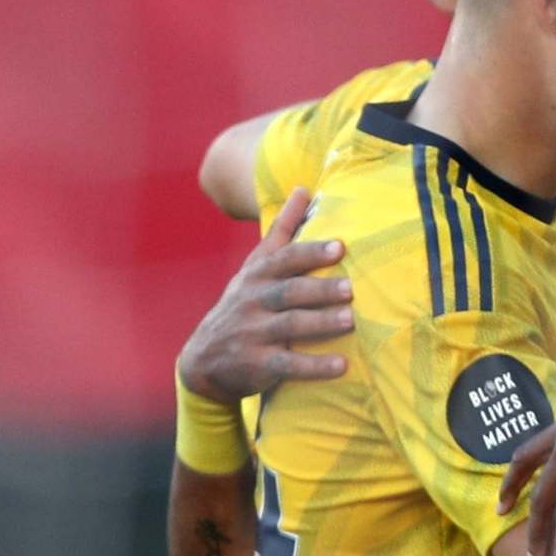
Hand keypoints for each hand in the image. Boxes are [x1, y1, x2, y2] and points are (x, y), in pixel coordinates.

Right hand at [178, 188, 352, 401]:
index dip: (310, 253)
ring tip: (350, 320)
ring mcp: (253, 333)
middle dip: (319, 289)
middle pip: (288, 292)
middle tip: (351, 288)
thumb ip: (282, 231)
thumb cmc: (244, 304)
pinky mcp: (257, 364)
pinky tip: (342, 366)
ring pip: (289, 326)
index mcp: (257, 275)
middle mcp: (253, 301)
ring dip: (321, 324)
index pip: (284, 259)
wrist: (204, 359)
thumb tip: (304, 189)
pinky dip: (314, 366)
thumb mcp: (256, 267)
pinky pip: (287, 365)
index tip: (339, 247)